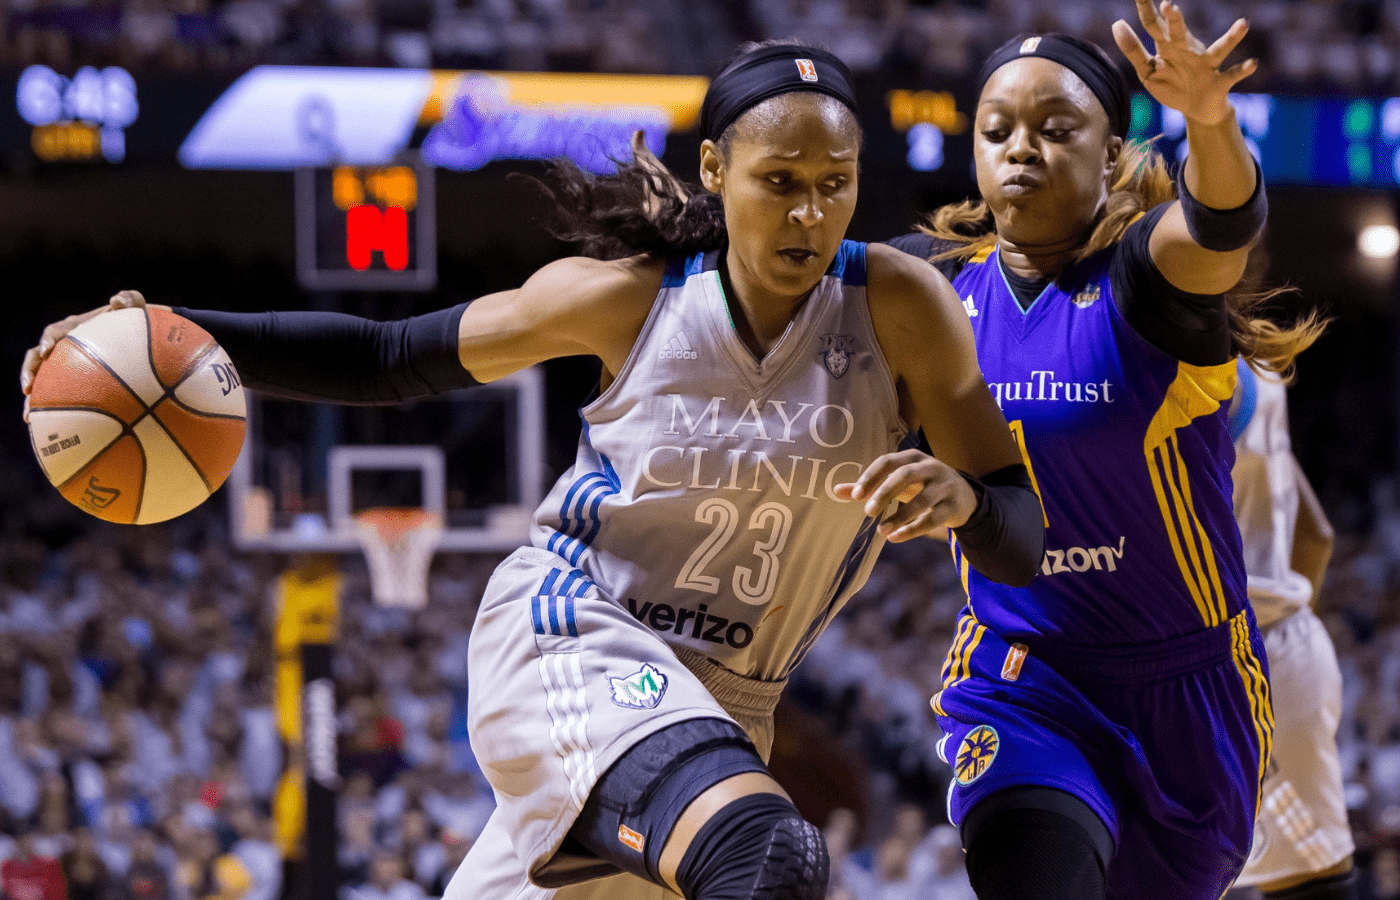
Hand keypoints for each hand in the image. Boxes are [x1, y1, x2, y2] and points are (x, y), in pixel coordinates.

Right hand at [20, 289, 153, 421]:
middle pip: (37, 358)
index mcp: (74, 327)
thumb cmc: (136, 320)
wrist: (141, 337)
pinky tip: (55, 429)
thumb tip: (118, 300)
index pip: (54, 332)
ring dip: (33, 397)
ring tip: (29, 416)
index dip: (47, 340)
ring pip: (42, 379)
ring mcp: (67, 363)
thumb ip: (130, 299)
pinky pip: (60, 394)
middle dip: (29, 372)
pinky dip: (55, 408)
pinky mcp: (74, 379)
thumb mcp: (136, 306)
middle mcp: (65, 345)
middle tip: (28, 389)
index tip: (47, 351)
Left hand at [833, 449, 977, 542]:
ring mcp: (945, 485)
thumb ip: (869, 486)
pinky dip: (914, 529)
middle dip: (884, 493)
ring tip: (881, 532)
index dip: (871, 477)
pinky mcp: (954, 505)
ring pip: (922, 500)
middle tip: (867, 512)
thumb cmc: (921, 486)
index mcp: (912, 457)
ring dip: (900, 516)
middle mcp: (930, 466)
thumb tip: (836, 491)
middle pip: (905, 475)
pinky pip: (934, 518)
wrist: (964, 496)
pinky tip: (896, 537)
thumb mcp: (897, 483)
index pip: (887, 462)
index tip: (855, 496)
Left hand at [1113, 0, 1256, 126]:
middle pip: (1179, 35)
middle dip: (1175, 21)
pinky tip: (1252, 63)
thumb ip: (1133, 50)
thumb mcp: (1147, 71)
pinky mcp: (1219, 82)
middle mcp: (1189, 52)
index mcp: (1168, 48)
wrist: (1197, 110)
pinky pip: (1232, 75)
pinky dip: (1242, 69)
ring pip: (1219, 49)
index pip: (1153, 26)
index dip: (1145, 10)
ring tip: (1243, 24)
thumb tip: (1117, 23)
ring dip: (1231, 38)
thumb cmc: (1171, 85)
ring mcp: (1207, 66)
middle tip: (1169, 6)